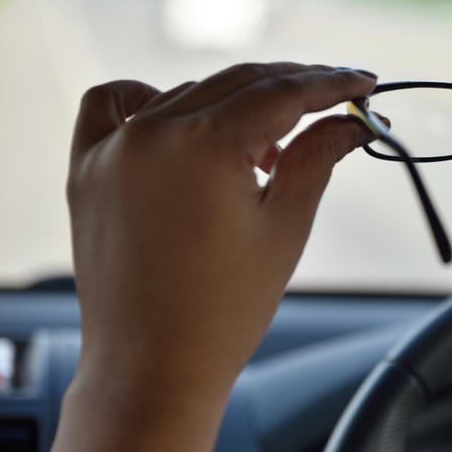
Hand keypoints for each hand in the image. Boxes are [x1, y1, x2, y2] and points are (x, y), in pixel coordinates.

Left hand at [40, 63, 377, 451]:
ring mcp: (113, 148)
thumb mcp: (286, 225)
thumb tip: (353, 120)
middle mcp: (152, 133)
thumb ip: (318, 156)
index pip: (283, 92)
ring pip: (189, 92)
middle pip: (240, 82)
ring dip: (237, 105)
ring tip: (270, 151)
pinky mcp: (86, 168)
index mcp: (204, 144)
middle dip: (295, 88)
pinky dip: (151, 98)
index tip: (365, 82)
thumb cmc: (226, 309)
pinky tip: (183, 121)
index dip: (332, 83)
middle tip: (339, 104)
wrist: (153, 368)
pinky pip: (113, 103)